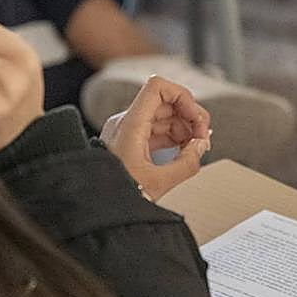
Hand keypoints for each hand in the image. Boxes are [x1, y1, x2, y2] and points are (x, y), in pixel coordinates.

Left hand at [99, 76, 211, 200]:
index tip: (196, 121)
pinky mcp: (130, 142)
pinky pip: (157, 129)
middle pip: (166, 101)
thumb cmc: (116, 197)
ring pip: (164, 115)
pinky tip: (183, 152)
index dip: (183, 98)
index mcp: (130, 125)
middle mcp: (127, 122)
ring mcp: (128, 131)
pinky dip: (174, 137)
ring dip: (184, 128)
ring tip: (194, 150)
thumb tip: (200, 147)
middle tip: (201, 142)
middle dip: (190, 117)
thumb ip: (187, 163)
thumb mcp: (158, 183)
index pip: (158, 87)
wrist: (95, 208)